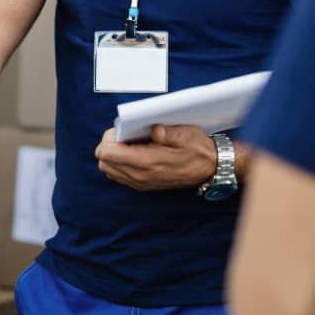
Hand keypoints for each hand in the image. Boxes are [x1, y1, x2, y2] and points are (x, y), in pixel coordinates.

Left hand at [94, 124, 224, 191]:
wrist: (210, 168)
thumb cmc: (197, 149)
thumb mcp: (186, 135)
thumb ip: (167, 132)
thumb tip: (154, 129)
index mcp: (147, 162)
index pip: (107, 153)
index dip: (109, 138)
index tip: (122, 129)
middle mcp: (140, 176)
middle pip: (104, 162)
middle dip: (109, 146)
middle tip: (124, 135)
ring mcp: (140, 183)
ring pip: (109, 170)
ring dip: (113, 156)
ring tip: (129, 144)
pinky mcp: (143, 185)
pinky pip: (119, 175)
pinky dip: (120, 163)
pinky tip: (134, 153)